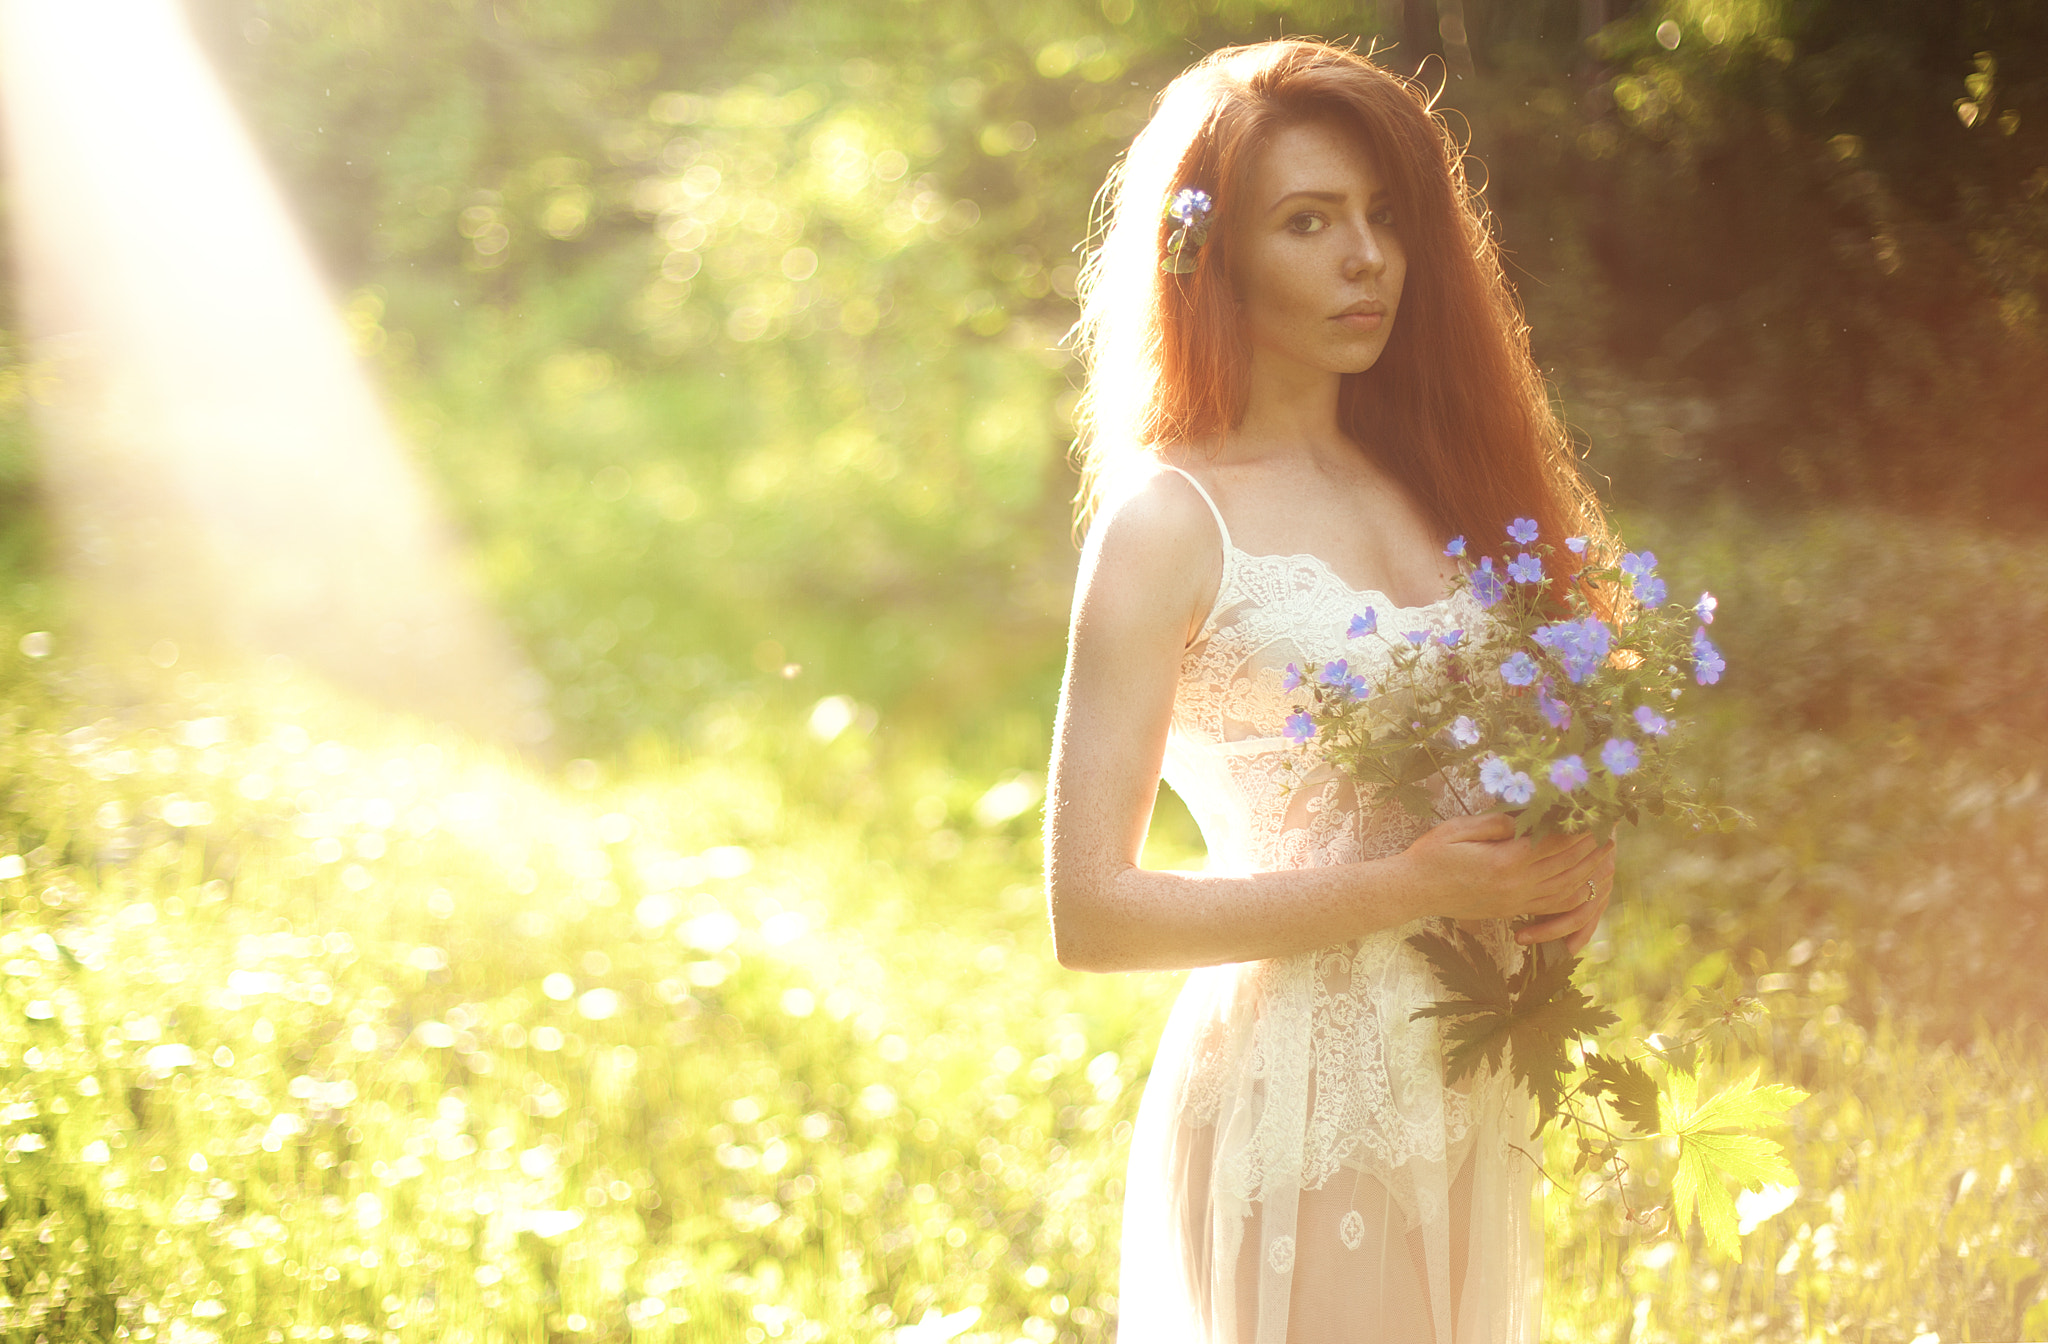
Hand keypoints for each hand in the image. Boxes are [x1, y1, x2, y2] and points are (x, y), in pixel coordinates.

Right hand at [1396, 812, 1612, 939]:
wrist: (1413, 892)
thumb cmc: (1430, 855)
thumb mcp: (1459, 829)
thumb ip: (1496, 823)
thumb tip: (1526, 817)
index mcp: (1504, 861)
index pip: (1552, 842)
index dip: (1575, 826)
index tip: (1592, 810)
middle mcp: (1516, 885)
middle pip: (1565, 864)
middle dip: (1590, 844)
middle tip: (1610, 826)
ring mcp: (1515, 901)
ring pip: (1565, 886)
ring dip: (1589, 869)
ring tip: (1607, 851)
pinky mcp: (1512, 910)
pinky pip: (1552, 905)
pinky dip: (1574, 893)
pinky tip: (1585, 881)